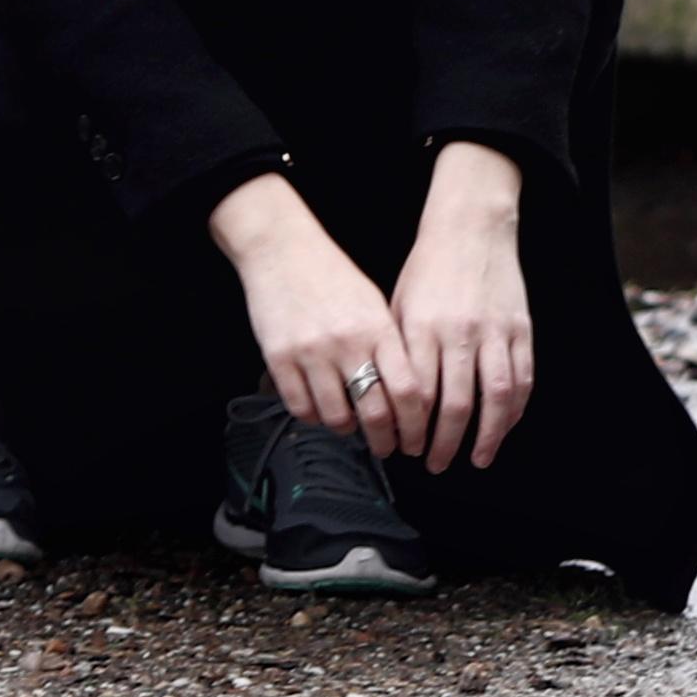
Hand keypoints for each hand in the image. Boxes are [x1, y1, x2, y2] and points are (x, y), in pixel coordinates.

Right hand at [210, 170, 411, 458]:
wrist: (282, 249)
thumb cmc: (333, 276)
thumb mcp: (375, 305)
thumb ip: (391, 346)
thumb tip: (409, 394)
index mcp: (379, 329)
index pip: (409, 391)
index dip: (416, 424)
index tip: (417, 438)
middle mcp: (347, 344)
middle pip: (376, 412)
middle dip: (386, 440)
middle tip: (388, 448)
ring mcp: (311, 353)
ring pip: (336, 416)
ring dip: (348, 430)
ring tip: (352, 427)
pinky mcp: (279, 358)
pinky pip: (301, 407)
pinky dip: (315, 418)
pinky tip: (322, 411)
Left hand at [389, 141, 535, 471]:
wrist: (472, 228)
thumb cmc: (428, 269)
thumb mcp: (398, 306)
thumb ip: (398, 353)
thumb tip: (391, 402)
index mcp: (423, 328)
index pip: (418, 393)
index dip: (413, 428)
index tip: (406, 448)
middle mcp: (460, 333)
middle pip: (457, 404)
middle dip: (445, 442)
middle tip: (434, 463)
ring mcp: (495, 332)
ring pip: (496, 398)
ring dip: (486, 436)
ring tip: (476, 458)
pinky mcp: (520, 329)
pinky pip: (522, 379)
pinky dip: (513, 409)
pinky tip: (502, 427)